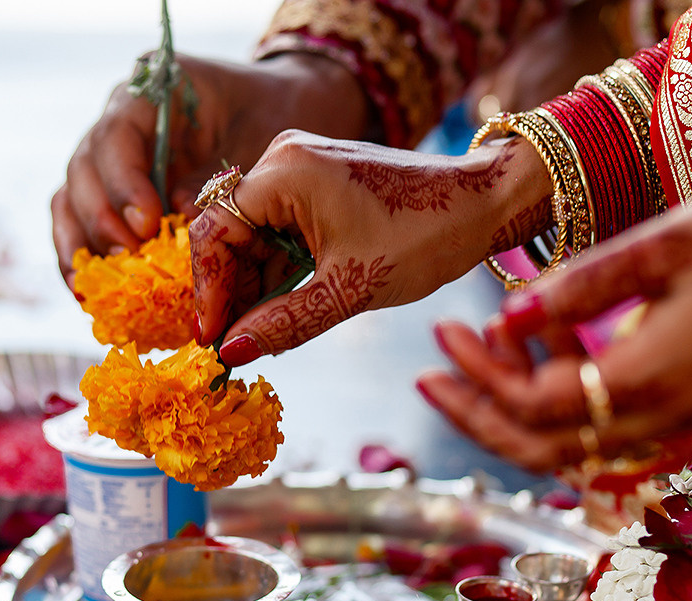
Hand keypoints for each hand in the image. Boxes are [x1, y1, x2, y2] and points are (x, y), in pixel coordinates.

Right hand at [51, 53, 370, 290]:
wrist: (297, 106)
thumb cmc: (285, 118)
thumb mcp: (265, 143)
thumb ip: (224, 182)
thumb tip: (180, 222)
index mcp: (158, 91)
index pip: (118, 134)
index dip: (125, 183)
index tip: (146, 224)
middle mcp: (126, 120)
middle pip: (84, 168)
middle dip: (100, 220)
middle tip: (127, 262)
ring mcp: (119, 156)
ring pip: (71, 196)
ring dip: (82, 246)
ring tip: (94, 290)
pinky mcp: (124, 190)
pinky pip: (89, 222)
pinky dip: (86, 258)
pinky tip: (88, 297)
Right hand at [190, 131, 552, 363]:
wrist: (485, 204)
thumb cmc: (425, 237)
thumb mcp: (350, 289)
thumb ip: (283, 321)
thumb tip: (230, 353)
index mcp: (285, 171)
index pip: (214, 231)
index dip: (207, 290)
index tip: (211, 338)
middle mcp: (285, 157)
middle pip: (230, 231)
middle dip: (230, 290)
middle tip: (232, 345)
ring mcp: (303, 166)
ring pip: (255, 233)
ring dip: (254, 283)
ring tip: (257, 335)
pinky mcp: (320, 181)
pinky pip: (281, 228)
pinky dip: (279, 268)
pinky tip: (280, 308)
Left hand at [415, 184, 691, 473]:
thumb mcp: (663, 244)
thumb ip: (580, 287)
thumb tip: (506, 317)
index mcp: (649, 380)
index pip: (535, 406)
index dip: (481, 376)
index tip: (447, 331)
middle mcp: (657, 421)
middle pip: (540, 447)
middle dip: (476, 414)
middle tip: (427, 376)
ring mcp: (673, 426)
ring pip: (567, 449)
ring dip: (509, 415)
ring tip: (465, 365)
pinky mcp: (682, 415)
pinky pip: (599, 431)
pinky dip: (557, 404)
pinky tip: (540, 349)